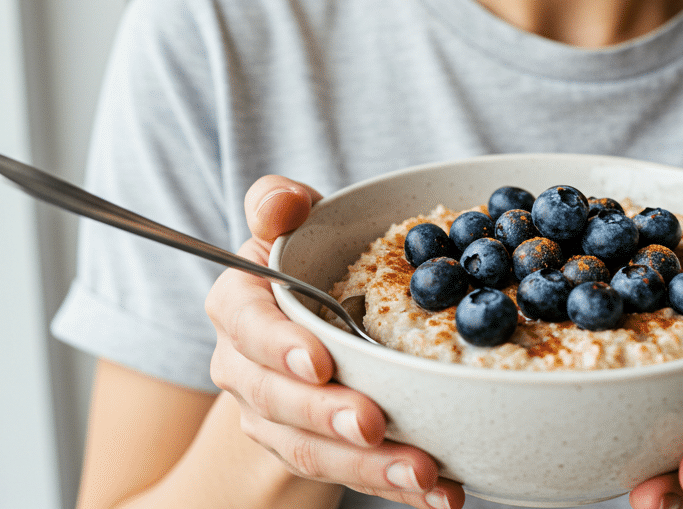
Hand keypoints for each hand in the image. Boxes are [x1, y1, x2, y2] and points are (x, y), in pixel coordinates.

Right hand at [206, 176, 463, 508]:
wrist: (314, 314)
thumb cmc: (308, 257)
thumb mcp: (295, 221)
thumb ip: (278, 204)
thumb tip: (279, 204)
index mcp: (240, 307)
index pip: (248, 328)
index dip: (280, 348)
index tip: (320, 362)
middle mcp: (248, 370)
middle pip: (277, 402)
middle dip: (327, 416)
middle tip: (372, 425)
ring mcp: (279, 418)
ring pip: (314, 450)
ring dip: (369, 467)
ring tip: (423, 474)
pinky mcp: (318, 451)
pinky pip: (353, 474)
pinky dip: (398, 488)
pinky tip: (441, 494)